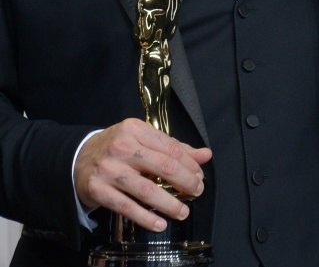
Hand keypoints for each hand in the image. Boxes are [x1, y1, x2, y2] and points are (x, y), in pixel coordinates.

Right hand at [75, 118, 211, 231]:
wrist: (77, 159)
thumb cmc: (117, 148)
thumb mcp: (143, 139)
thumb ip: (174, 148)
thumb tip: (205, 155)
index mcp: (136, 129)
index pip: (171, 147)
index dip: (190, 164)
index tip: (199, 175)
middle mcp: (122, 147)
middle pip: (163, 166)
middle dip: (185, 182)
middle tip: (197, 191)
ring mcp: (109, 169)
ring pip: (147, 190)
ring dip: (169, 204)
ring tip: (183, 212)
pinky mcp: (98, 190)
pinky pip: (127, 207)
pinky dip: (146, 217)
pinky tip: (160, 223)